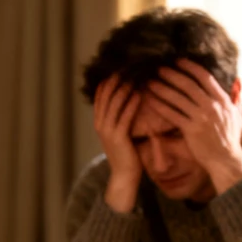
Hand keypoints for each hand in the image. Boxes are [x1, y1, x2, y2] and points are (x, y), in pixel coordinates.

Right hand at [92, 76, 143, 211]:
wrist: (124, 177)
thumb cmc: (127, 155)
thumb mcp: (120, 133)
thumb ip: (121, 117)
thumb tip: (131, 99)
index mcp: (100, 122)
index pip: (101, 94)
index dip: (110, 79)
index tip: (123, 66)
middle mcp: (100, 124)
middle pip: (107, 95)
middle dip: (117, 79)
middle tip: (130, 65)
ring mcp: (107, 130)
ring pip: (115, 102)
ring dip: (125, 87)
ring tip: (136, 75)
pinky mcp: (118, 137)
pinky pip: (124, 116)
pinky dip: (132, 103)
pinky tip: (141, 93)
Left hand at [149, 60, 241, 194]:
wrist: (226, 159)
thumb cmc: (231, 138)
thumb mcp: (238, 115)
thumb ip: (236, 97)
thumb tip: (237, 80)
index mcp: (223, 100)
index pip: (205, 77)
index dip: (190, 67)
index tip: (178, 61)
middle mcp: (212, 106)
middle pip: (188, 85)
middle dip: (172, 75)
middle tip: (159, 69)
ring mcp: (201, 118)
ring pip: (178, 98)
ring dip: (162, 89)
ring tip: (150, 83)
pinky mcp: (191, 130)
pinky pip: (172, 115)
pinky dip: (160, 107)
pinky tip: (150, 101)